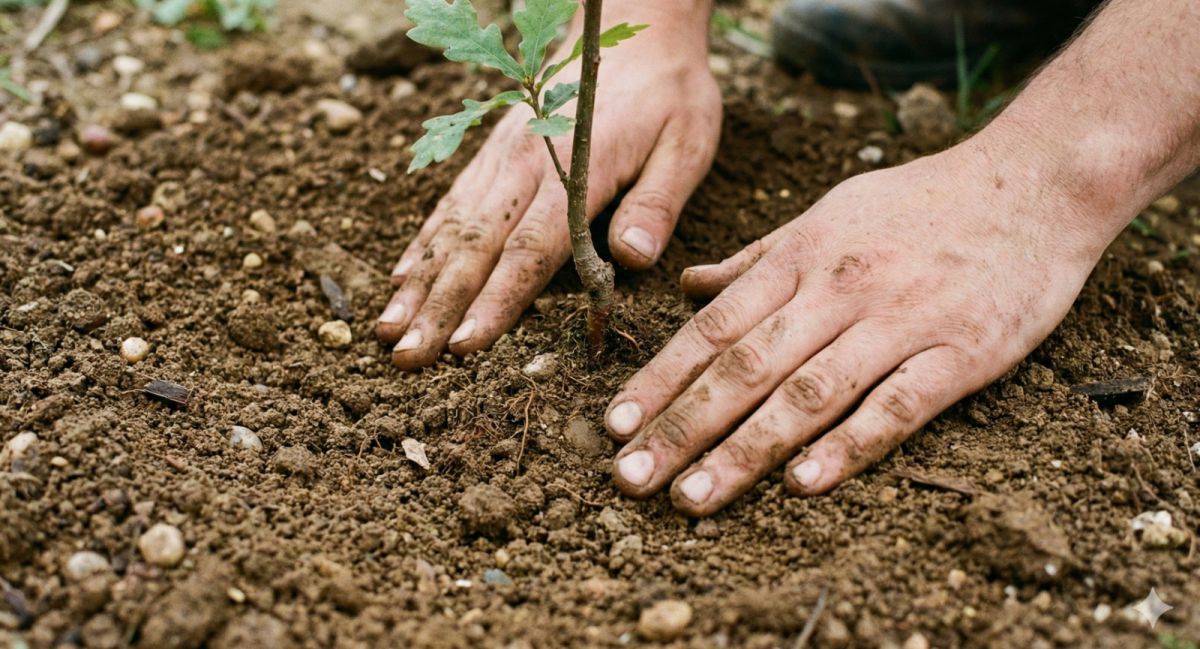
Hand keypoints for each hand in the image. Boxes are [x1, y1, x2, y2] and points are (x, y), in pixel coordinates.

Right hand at [378, 5, 720, 368]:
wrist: (633, 27)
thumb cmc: (668, 91)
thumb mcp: (686, 143)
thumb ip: (657, 203)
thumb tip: (631, 258)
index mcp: (574, 170)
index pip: (528, 249)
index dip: (496, 301)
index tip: (465, 346)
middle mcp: (522, 164)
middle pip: (474, 247)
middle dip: (438, 308)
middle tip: (406, 358)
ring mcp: (498, 157)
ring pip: (449, 229)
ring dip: (417, 284)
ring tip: (387, 332)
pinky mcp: (489, 153)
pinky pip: (448, 204)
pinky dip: (420, 244)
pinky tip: (399, 279)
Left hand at [605, 139, 1109, 514]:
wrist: (1037, 184)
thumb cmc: (923, 203)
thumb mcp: (829, 212)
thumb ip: (758, 257)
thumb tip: (690, 286)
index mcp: (802, 256)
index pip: (714, 326)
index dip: (661, 377)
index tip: (617, 424)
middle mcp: (839, 289)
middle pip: (745, 367)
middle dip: (682, 426)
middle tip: (632, 478)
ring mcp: (900, 321)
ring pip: (808, 394)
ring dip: (745, 450)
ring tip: (694, 496)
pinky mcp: (962, 352)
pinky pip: (897, 406)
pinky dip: (849, 446)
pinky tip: (802, 484)